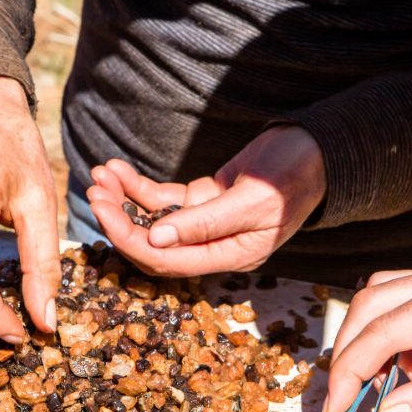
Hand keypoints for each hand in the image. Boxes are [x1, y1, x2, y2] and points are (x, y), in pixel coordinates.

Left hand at [86, 124, 325, 275]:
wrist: (318, 150)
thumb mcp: (253, 198)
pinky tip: (117, 169)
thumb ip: (206, 222)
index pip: (168, 261)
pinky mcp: (202, 201)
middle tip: (94, 191)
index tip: (103, 212)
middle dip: (120, 220)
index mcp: (231, 256)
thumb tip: (156, 239)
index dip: (130, 240)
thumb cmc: (294, 174)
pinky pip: (163, 199)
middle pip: (154, 246)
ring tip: (100, 175)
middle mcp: (214, 246)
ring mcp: (206, 224)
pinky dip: (138, 186)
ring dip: (123, 200)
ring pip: (153, 220)